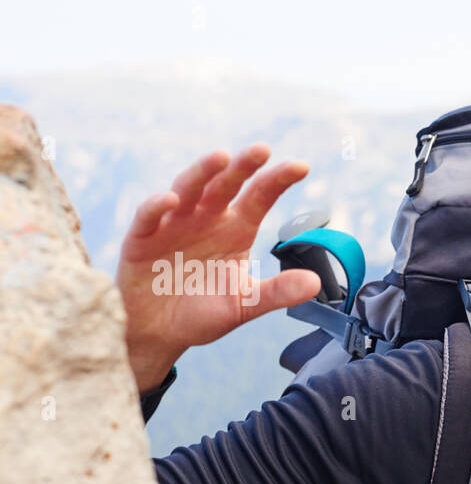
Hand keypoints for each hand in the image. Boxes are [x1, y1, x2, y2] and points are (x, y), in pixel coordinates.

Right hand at [116, 144, 322, 391]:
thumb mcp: (244, 304)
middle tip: (262, 149)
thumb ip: (277, 292)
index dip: (278, 180)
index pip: (260, 197)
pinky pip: (149, 216)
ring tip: (221, 158)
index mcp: (236, 229)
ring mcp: (173, 224)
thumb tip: (316, 284)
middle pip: (226, 184)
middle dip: (243, 166)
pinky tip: (172, 200)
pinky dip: (158, 206)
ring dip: (203, 172)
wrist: (159, 334)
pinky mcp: (141, 238)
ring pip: (188, 189)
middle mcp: (206, 218)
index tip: (301, 167)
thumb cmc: (203, 313)